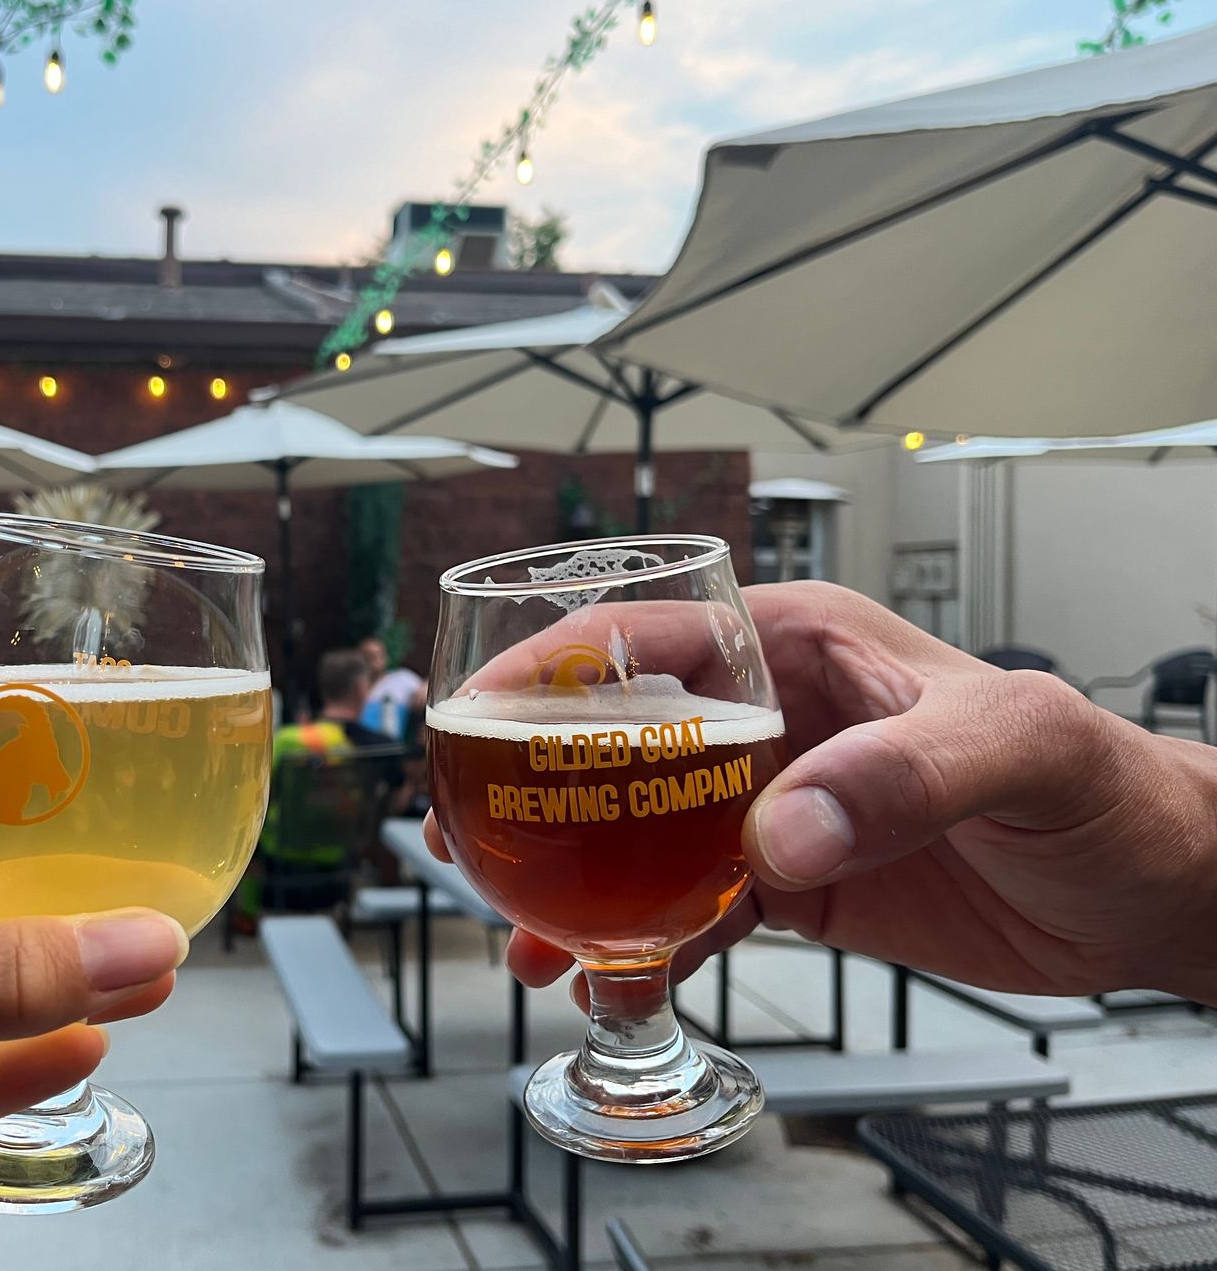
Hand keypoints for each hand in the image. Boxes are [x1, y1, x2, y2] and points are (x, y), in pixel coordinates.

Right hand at [428, 582, 1216, 1006]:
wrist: (1147, 886)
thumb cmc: (1096, 780)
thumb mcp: (1011, 748)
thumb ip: (899, 776)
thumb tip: (772, 835)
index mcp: (798, 644)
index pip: (646, 636)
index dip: (550, 671)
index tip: (477, 713)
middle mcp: (768, 715)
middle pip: (615, 737)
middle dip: (529, 784)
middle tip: (465, 835)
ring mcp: (771, 801)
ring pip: (636, 830)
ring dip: (571, 879)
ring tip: (518, 934)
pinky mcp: (790, 879)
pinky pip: (690, 905)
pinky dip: (641, 942)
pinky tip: (607, 976)